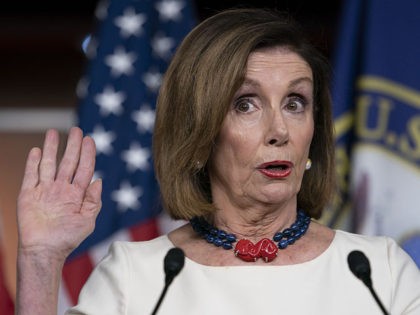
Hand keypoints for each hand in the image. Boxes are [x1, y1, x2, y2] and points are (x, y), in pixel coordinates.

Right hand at [17, 127, 101, 260]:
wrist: (44, 251)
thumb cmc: (68, 239)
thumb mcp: (88, 220)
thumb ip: (94, 201)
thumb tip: (99, 180)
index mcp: (77, 194)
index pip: (84, 169)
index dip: (87, 154)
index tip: (89, 139)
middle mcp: (61, 189)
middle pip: (68, 162)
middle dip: (72, 146)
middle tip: (76, 129)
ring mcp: (44, 190)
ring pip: (48, 164)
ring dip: (51, 148)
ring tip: (53, 132)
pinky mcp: (28, 195)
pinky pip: (31, 175)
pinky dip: (33, 162)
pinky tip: (36, 150)